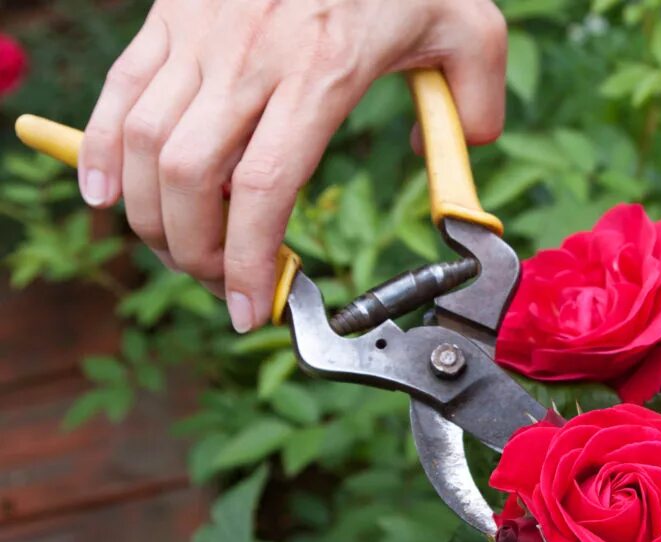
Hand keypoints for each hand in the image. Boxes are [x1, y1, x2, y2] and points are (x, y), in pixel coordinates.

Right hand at [79, 0, 506, 330]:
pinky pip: (119, 91)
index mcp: (323, 71)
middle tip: (221, 284)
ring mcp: (202, 34)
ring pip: (145, 142)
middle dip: (195, 252)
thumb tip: (468, 151)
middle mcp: (252, 56)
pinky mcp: (171, 16)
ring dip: (148, 215)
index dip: (248, 260)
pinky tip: (103, 196)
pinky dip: (101, 150)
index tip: (253, 309)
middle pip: (192, 178)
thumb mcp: (468, 25)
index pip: (266, 187)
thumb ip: (476, 100)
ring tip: (177, 251)